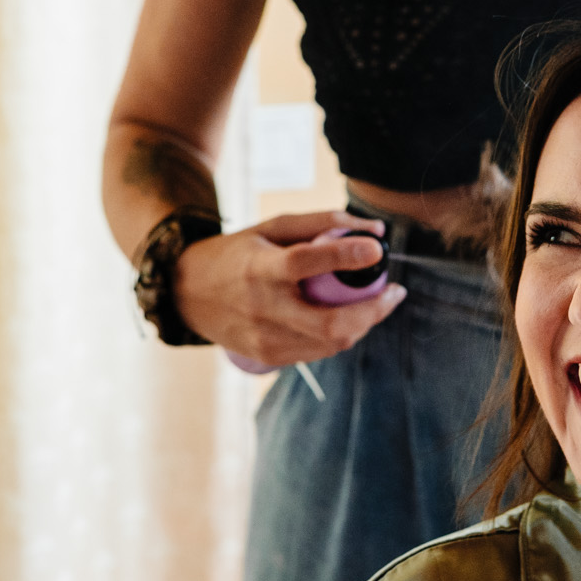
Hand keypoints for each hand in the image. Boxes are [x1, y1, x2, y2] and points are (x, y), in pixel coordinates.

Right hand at [173, 210, 407, 367]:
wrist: (186, 293)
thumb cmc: (237, 254)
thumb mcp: (272, 228)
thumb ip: (323, 223)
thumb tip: (375, 229)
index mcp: (260, 267)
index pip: (306, 261)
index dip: (346, 256)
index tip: (378, 249)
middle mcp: (261, 307)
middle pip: (330, 323)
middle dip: (373, 311)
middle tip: (394, 293)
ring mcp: (263, 338)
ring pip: (331, 343)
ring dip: (363, 324)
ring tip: (374, 303)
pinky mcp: (266, 356)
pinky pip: (318, 352)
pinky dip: (340, 336)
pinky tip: (347, 319)